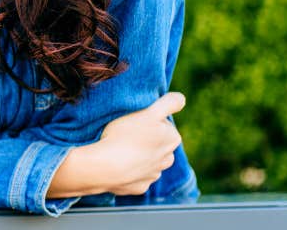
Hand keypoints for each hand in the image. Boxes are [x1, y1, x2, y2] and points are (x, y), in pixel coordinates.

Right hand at [48, 92, 185, 197]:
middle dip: (146, 139)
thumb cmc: (125, 136)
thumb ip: (168, 104)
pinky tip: (118, 164)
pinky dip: (129, 171)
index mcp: (172, 138)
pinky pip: (136, 177)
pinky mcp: (139, 187)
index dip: (149, 120)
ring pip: (148, 161)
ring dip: (139, 156)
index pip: (163, 124)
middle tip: (126, 134)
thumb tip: (181, 99)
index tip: (136, 121)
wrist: (105, 167)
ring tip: (121, 150)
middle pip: (157, 143)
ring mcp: (152, 175)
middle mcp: (167, 159)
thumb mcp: (148, 113)